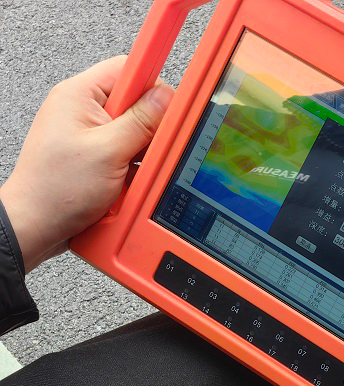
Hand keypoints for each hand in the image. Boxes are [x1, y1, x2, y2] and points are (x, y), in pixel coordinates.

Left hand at [0, 56, 173, 271]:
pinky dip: (135, 166)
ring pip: (136, 130)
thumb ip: (140, 122)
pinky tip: (129, 179)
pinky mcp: (98, 155)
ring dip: (143, 151)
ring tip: (133, 169)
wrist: (37, 226)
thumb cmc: (55, 190)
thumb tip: (165, 97)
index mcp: (80, 95)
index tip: (173, 104)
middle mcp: (84, 110)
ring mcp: (91, 133)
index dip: (154, 85)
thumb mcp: (108, 152)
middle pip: (136, 102)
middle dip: (150, 127)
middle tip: (150, 147)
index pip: (129, 69)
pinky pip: (129, 151)